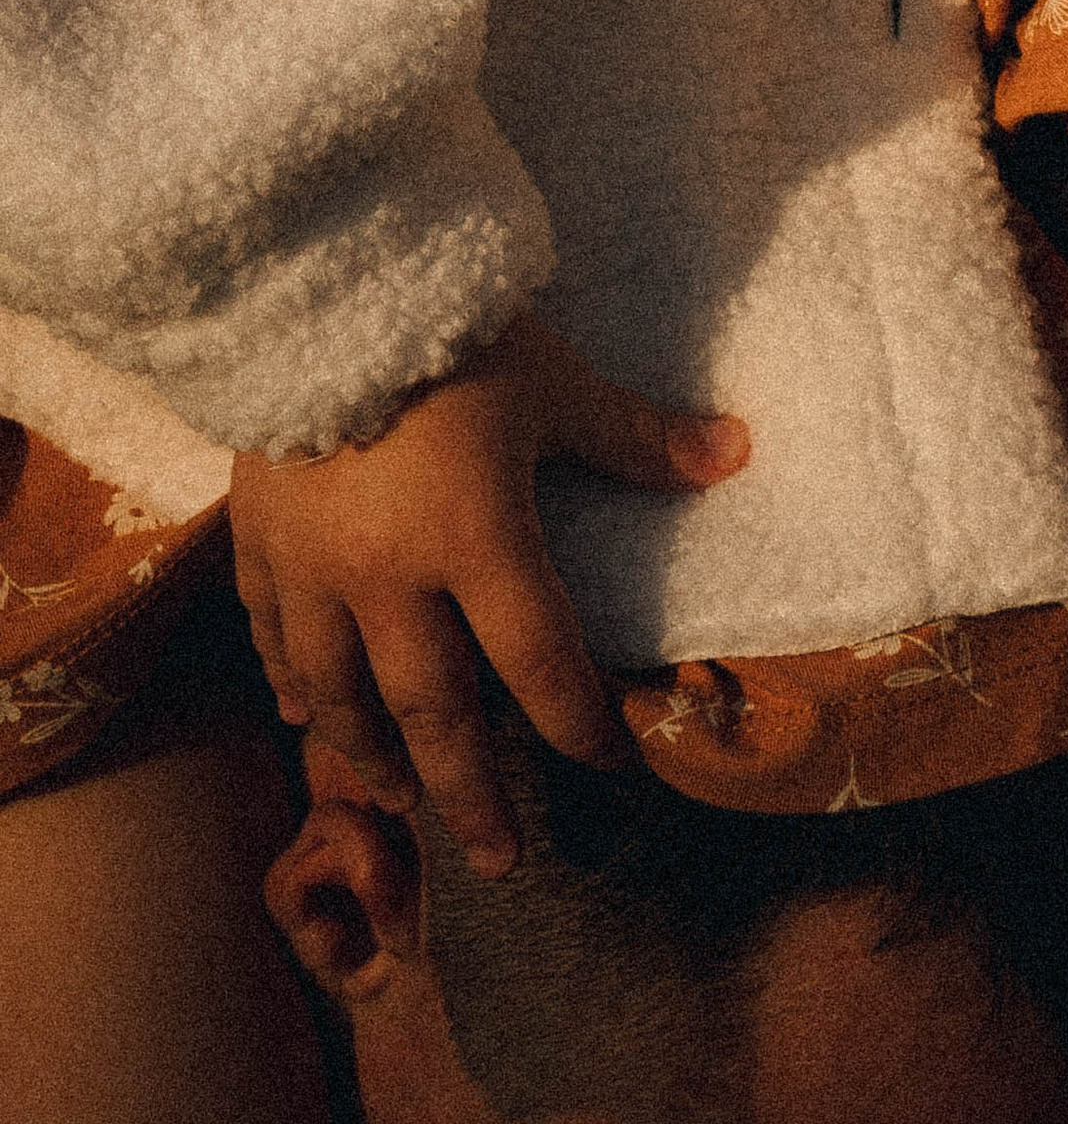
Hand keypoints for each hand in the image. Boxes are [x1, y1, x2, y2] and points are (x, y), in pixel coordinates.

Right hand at [231, 309, 747, 875]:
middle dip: (469, 791)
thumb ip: (637, 435)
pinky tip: (299, 713)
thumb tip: (737, 453)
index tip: (606, 769)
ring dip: (372, 755)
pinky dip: (288, 680)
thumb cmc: (453, 330)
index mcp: (476, 539)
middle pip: (433, 708)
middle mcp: (389, 575)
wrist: (314, 282)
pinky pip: (269, 630)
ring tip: (397, 802)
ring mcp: (313, 564)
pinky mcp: (258, 535)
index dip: (577, 722)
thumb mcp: (554, 380)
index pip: (538, 659)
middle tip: (497, 858)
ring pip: (339, 691)